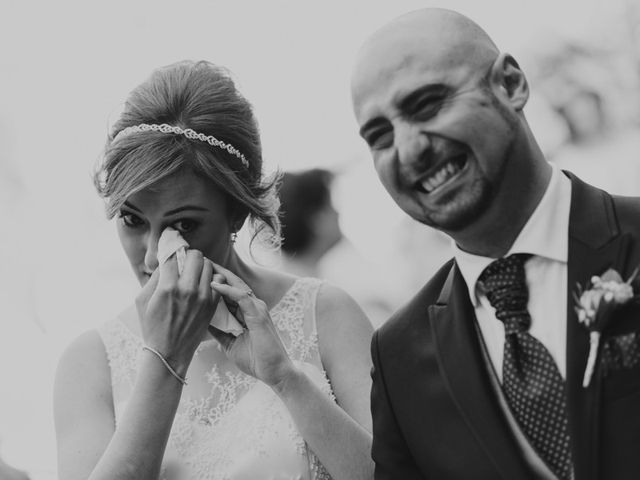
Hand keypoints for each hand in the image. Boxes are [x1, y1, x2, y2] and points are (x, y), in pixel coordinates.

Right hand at [135, 250, 217, 372]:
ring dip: (200, 265)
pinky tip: (203, 282)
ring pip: (208, 265)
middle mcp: (187, 289)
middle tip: (184, 260)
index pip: (173, 255)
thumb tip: (165, 261)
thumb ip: (153, 278)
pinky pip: (218, 280)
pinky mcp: (211, 305)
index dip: (171, 249)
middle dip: (188, 255)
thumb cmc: (151, 327)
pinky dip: (211, 277)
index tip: (171, 247)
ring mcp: (202, 297)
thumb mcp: (142, 300)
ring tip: (193, 271)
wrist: (168, 353)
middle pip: (195, 256)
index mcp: (167, 287)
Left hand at [208, 263, 295, 388]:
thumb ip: (220, 332)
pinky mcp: (259, 314)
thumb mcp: (230, 344)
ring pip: (237, 285)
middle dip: (217, 272)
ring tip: (204, 265)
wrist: (274, 372)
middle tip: (199, 261)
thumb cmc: (256, 360)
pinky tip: (214, 284)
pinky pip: (241, 296)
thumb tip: (204, 324)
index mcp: (247, 312)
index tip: (197, 274)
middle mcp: (253, 306)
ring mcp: (258, 308)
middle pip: (233, 283)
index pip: (230, 291)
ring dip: (221, 275)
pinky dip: (227, 289)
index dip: (216, 281)